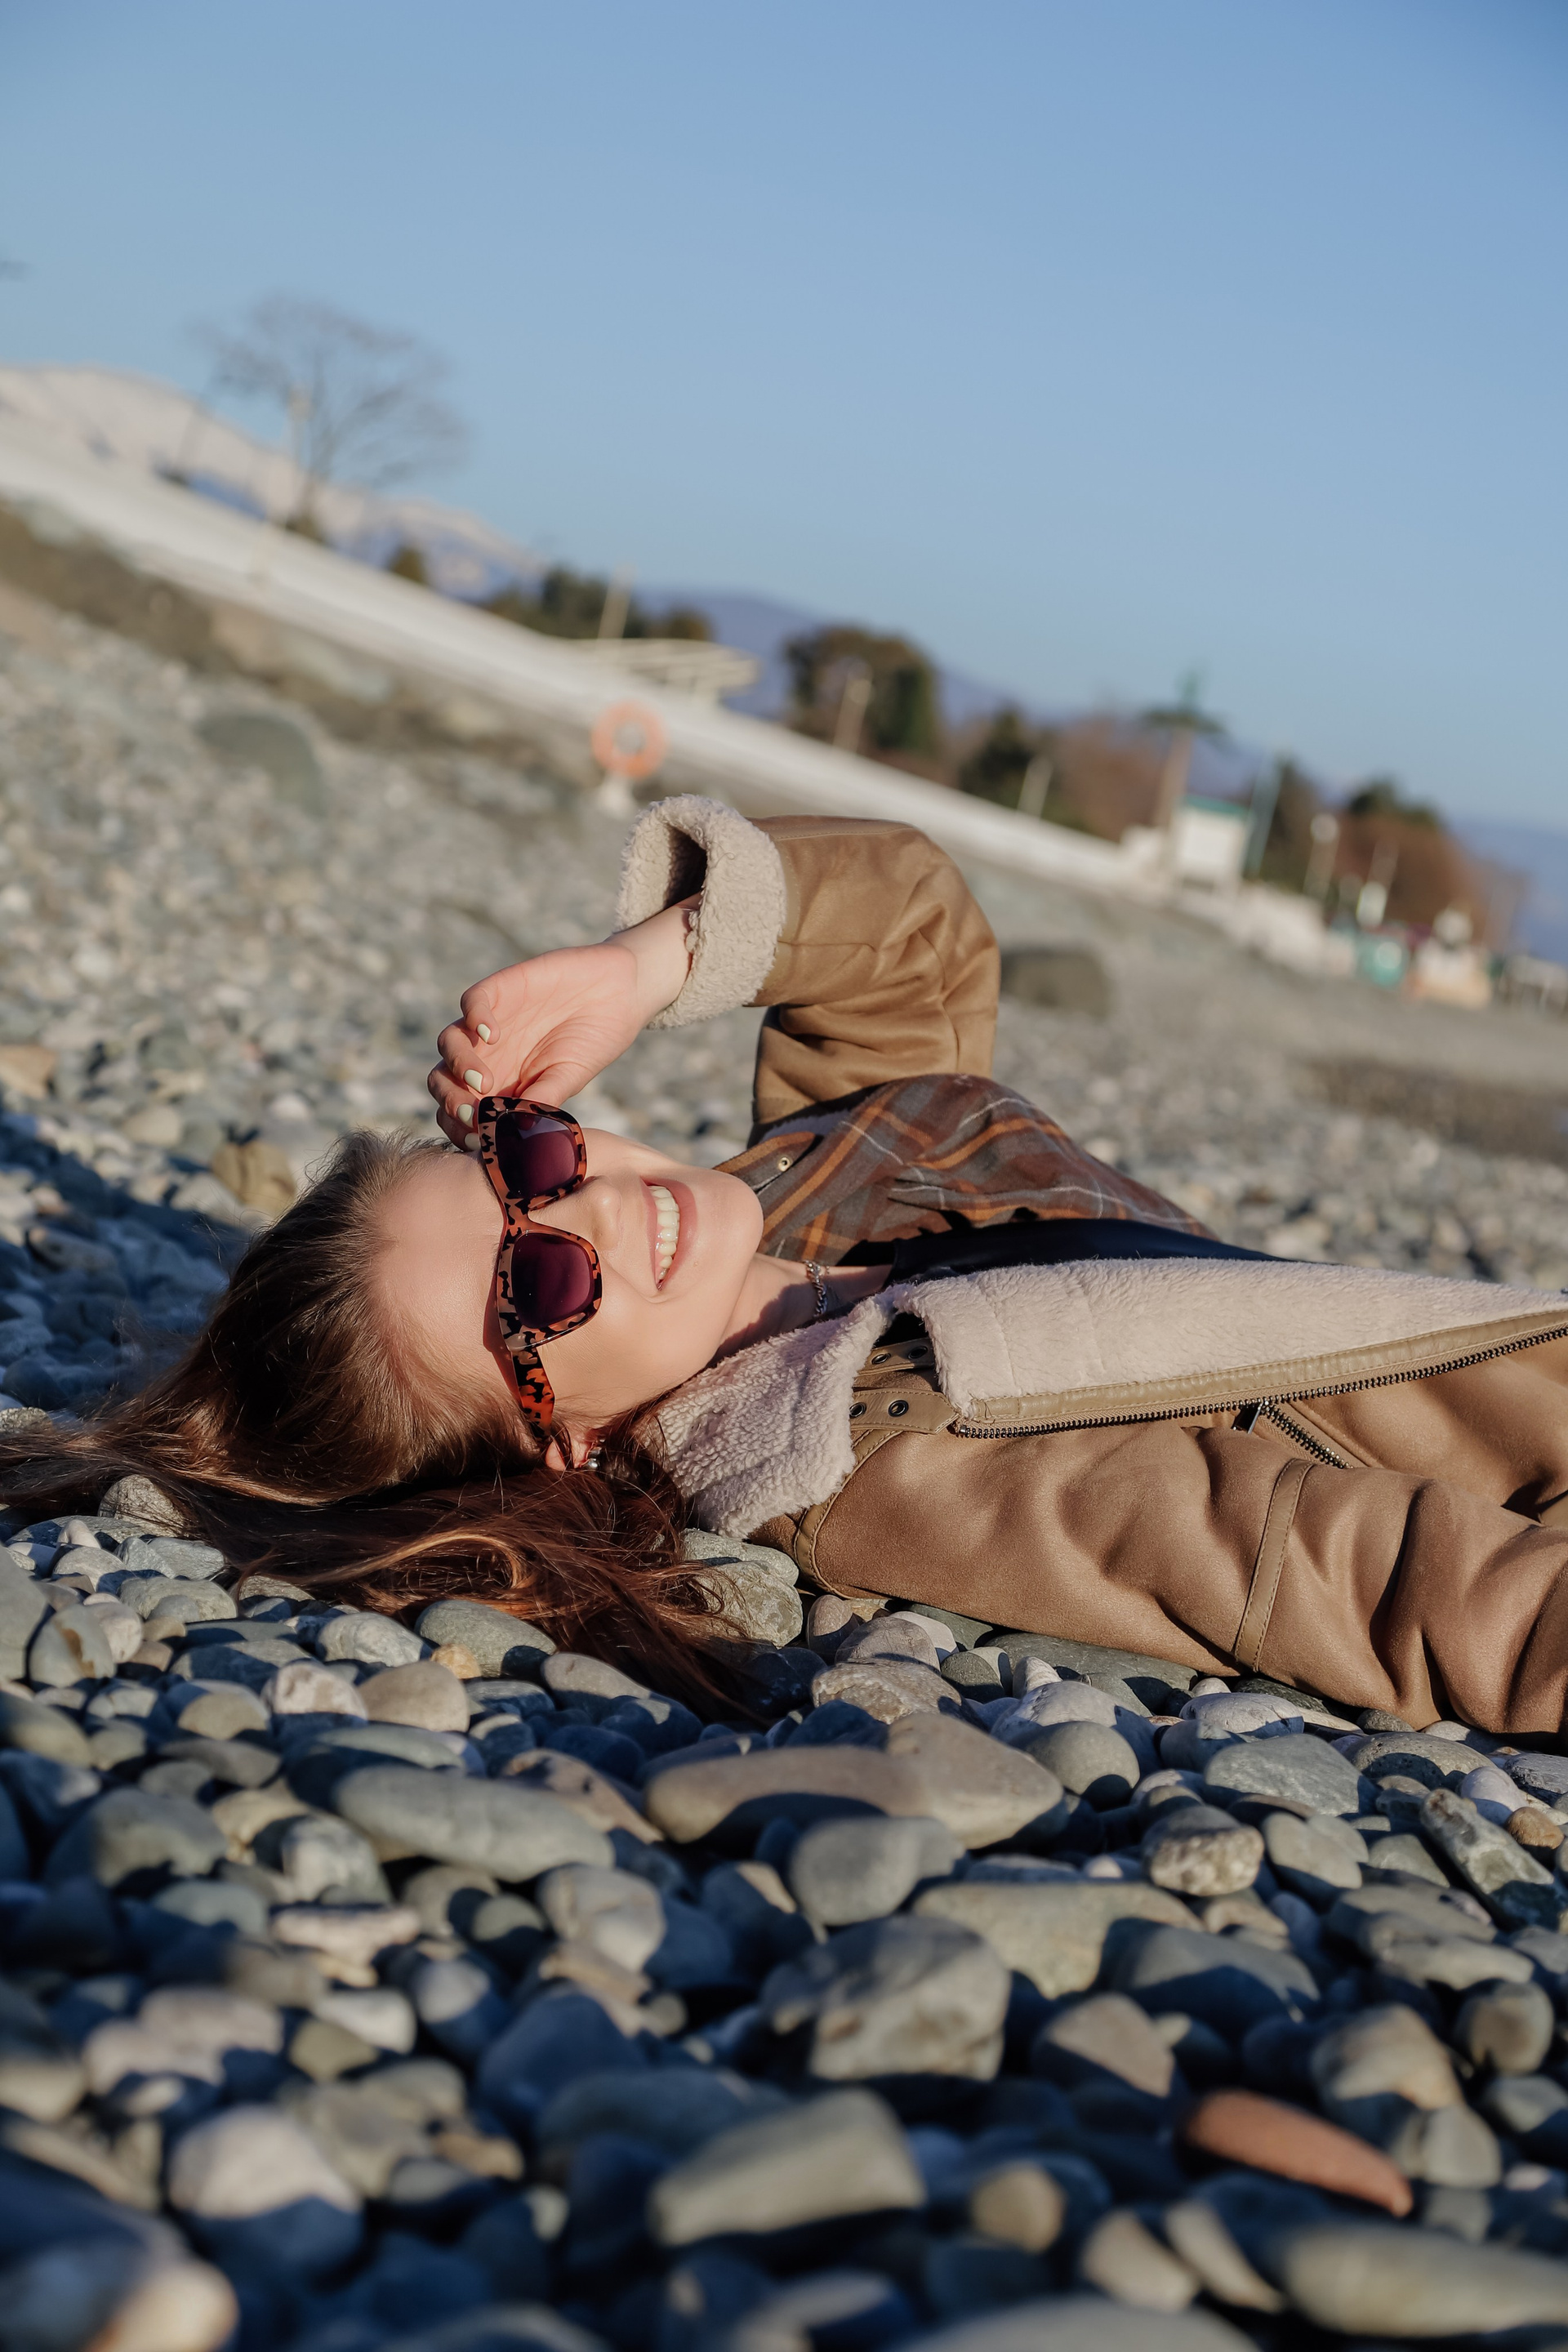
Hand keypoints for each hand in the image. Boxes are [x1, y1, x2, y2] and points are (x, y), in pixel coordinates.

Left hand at [428, 905, 692, 1144]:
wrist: (619, 993)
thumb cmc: (593, 1041)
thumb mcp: (569, 1078)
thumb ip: (540, 1101)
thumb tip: (514, 1134)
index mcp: (500, 1085)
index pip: (460, 1110)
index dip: (459, 1127)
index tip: (477, 1141)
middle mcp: (486, 1057)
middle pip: (443, 1078)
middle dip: (450, 1100)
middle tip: (471, 1114)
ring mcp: (488, 1024)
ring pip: (449, 1042)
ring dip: (458, 1064)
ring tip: (483, 1081)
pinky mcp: (500, 990)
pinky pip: (471, 1001)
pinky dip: (474, 1017)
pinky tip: (493, 1034)